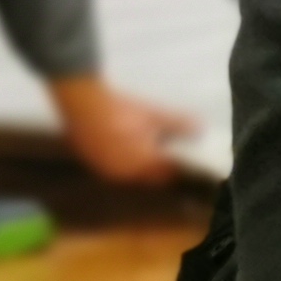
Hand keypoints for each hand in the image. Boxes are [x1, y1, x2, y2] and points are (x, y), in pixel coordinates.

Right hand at [48, 74, 194, 184]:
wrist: (81, 101)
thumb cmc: (120, 109)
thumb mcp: (153, 114)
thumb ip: (177, 124)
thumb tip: (199, 129)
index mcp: (141, 165)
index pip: (166, 176)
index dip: (175, 167)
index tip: (182, 157)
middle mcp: (123, 174)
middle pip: (148, 178)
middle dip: (159, 168)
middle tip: (167, 152)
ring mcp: (105, 171)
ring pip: (130, 175)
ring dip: (140, 166)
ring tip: (146, 148)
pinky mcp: (92, 164)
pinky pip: (114, 169)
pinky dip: (124, 162)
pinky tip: (125, 147)